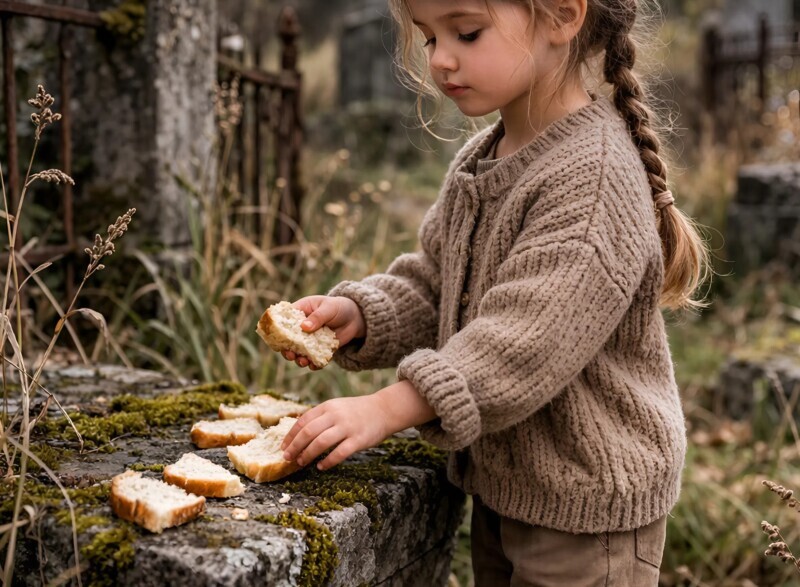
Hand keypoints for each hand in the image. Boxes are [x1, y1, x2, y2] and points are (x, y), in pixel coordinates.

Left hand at [280, 380, 437, 469]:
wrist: (384, 410)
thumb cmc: (357, 411)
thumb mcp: (337, 407)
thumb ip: (320, 417)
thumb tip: (298, 434)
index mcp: (328, 407)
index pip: (303, 421)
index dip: (290, 435)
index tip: (283, 446)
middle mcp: (336, 415)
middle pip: (308, 432)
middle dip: (295, 447)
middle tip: (287, 458)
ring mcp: (347, 427)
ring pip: (320, 443)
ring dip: (307, 455)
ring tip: (301, 463)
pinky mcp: (358, 440)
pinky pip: (339, 453)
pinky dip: (327, 462)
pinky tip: (321, 467)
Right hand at [281, 295, 365, 369]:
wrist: (354, 318)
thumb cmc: (338, 307)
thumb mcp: (328, 308)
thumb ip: (317, 317)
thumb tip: (304, 327)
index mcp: (300, 312)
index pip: (284, 321)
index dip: (279, 330)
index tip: (278, 339)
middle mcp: (301, 328)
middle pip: (289, 340)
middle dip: (287, 349)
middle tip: (291, 355)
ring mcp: (310, 340)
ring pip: (300, 352)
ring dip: (299, 358)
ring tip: (303, 362)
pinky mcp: (319, 349)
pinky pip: (314, 358)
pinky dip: (313, 363)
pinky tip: (314, 366)